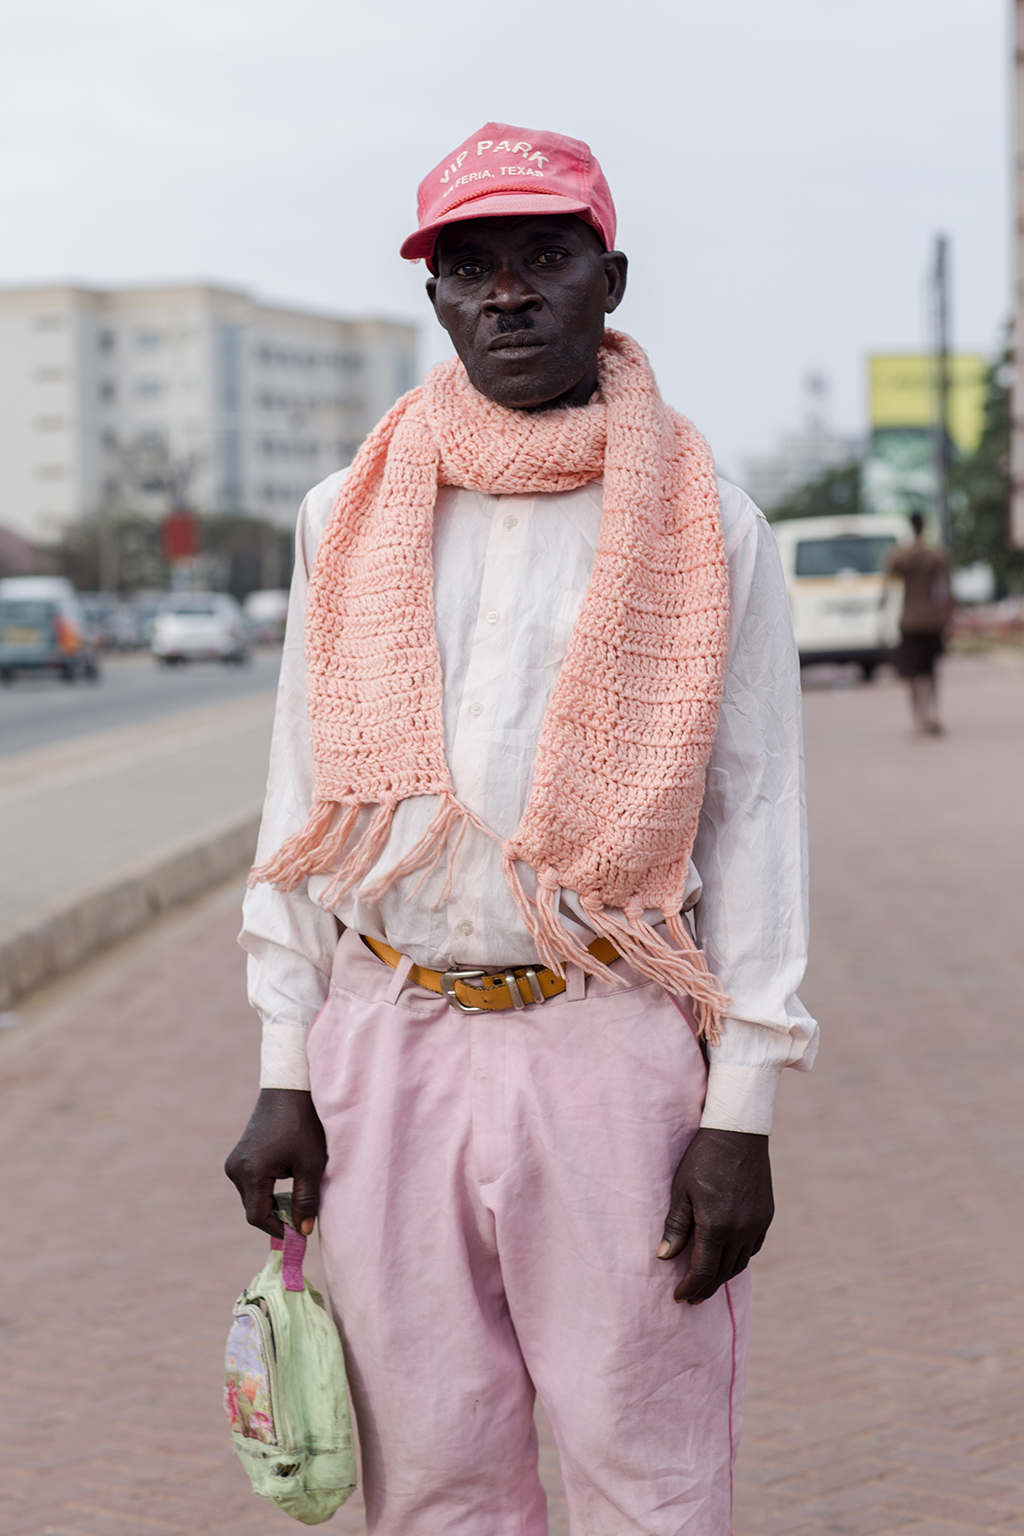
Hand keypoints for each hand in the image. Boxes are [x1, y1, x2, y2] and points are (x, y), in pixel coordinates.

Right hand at [225, 1088, 326, 1238]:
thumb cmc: (303, 1125)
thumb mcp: (310, 1165)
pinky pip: (251, 1183)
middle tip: (302, 1214)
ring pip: (253, 1196)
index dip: (278, 1229)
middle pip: (254, 1208)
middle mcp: (235, 1169)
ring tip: (298, 1191)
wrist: (289, 1090)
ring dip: (273, 1201)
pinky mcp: (238, 1156)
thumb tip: (304, 1231)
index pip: (258, 1217)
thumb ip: (306, 1200)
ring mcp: (234, 1162)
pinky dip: (267, 1188)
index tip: (299, 1232)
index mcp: (251, 1173)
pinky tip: (288, 1178)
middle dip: (277, 1215)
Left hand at [657, 1127, 773, 1303]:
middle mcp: (741, 1230)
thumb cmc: (703, 1157)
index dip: (690, 1287)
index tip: (679, 1297)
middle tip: (691, 1297)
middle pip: (723, 1272)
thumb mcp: (681, 1189)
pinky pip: (752, 1248)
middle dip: (705, 1288)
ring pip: (739, 1263)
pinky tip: (727, 1258)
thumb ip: (675, 1226)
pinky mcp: (765, 1216)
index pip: (703, 1270)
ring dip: (722, 1276)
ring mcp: (756, 1224)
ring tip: (706, 1282)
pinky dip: (738, 1259)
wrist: (738, 1132)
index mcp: (717, 1225)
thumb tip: (665, 1257)